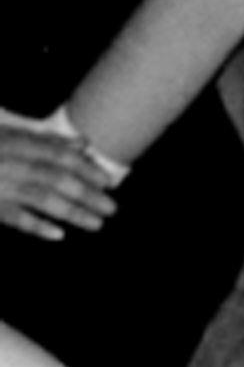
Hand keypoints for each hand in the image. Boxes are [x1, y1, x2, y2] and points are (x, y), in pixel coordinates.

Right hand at [0, 122, 118, 241]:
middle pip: (53, 177)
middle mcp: (5, 159)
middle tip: (111, 207)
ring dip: (71, 212)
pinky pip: (13, 216)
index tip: (107, 181)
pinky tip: (58, 235)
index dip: (84, 167)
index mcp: (10, 139)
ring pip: (39, 197)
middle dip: (85, 193)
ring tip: (95, 223)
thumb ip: (42, 138)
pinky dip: (36, 225)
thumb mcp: (6, 132)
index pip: (55, 154)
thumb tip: (81, 144)